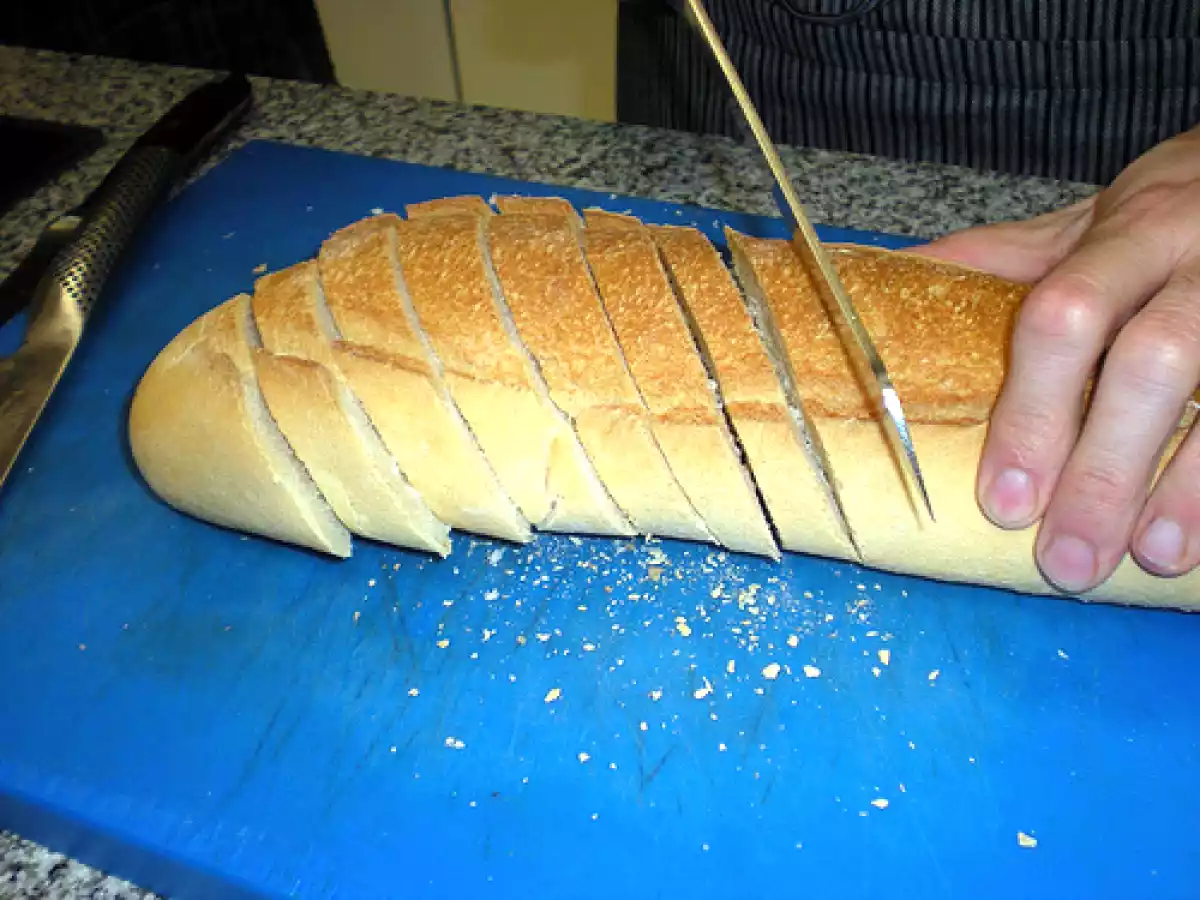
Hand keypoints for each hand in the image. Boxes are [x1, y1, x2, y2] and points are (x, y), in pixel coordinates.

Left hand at [912, 123, 1199, 593]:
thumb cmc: (1159, 219)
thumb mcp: (1081, 227)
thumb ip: (997, 262)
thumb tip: (883, 284)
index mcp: (1125, 234)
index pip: (1065, 316)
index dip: (1032, 412)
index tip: (1003, 500)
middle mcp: (1197, 262)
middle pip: (1152, 362)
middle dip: (1105, 468)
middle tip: (1066, 559)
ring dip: (1187, 487)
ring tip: (1148, 558)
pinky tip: (1198, 543)